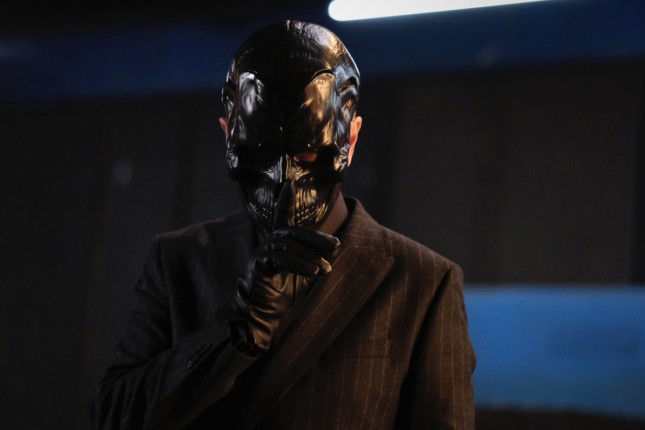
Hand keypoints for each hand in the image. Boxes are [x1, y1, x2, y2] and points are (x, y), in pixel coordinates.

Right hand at [231, 226, 339, 352]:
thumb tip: (336, 243)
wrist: (264, 313)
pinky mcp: (258, 262)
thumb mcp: (307, 273)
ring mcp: (263, 251)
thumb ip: (319, 259)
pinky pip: (281, 257)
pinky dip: (299, 263)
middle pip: (295, 232)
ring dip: (311, 256)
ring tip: (325, 269)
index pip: (292, 225)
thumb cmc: (284, 292)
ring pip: (290, 245)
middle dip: (317, 239)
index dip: (302, 221)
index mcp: (281, 242)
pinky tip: (312, 271)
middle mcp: (270, 243)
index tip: (331, 237)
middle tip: (334, 246)